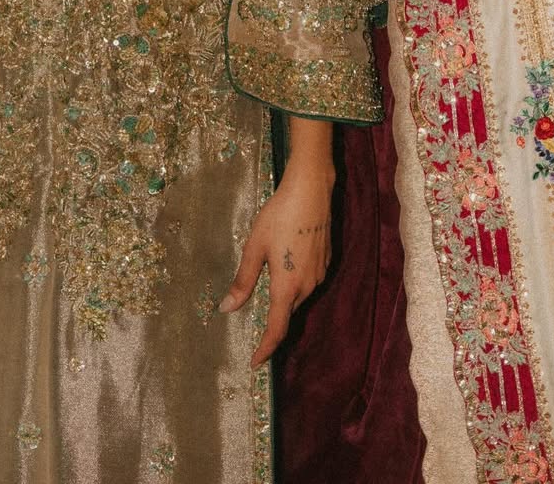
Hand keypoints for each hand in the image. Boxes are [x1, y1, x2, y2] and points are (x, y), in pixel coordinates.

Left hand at [219, 143, 333, 367]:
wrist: (311, 190)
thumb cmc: (278, 216)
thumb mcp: (254, 247)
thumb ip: (243, 280)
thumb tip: (227, 309)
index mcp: (287, 286)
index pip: (276, 328)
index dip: (265, 349)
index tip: (255, 362)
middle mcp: (307, 285)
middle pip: (288, 312)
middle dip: (273, 321)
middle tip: (255, 326)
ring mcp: (320, 273)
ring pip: (299, 295)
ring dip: (284, 297)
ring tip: (270, 283)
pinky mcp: (326, 260)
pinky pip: (308, 280)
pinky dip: (295, 282)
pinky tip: (288, 263)